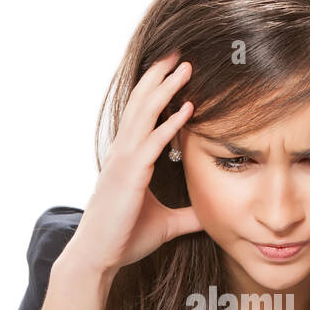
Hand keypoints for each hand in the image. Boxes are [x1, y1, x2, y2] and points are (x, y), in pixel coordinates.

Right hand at [64, 51, 201, 274]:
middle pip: (142, 103)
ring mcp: (124, 162)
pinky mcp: (129, 176)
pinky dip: (169, 125)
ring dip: (166, 89)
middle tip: (180, 52)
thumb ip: (189, 215)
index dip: (157, 89)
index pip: (142, 114)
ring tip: (185, 67)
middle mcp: (123, 153)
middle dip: (160, 76)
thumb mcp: (166, 224)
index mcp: (128, 158)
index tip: (174, 68)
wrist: (97, 257)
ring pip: (145, 115)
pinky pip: (152, 144)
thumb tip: (212, 214)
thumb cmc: (124, 239)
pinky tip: (187, 109)